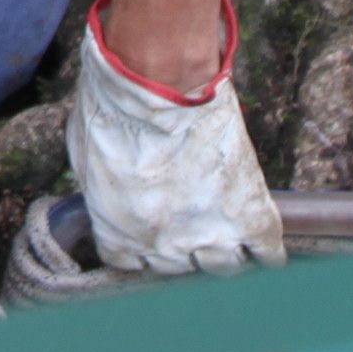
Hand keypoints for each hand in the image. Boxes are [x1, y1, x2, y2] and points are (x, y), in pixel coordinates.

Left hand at [66, 0, 285, 275]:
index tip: (148, 227)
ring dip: (224, 251)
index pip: (131, 265)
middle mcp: (163, 247)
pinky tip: (263, 244)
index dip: (141, 245)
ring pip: (224, 268)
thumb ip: (99, 182)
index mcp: (118, 234)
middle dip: (181, 245)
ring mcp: (208, 234)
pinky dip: (268, 254)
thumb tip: (108, 183)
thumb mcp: (84, 150)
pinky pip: (268, 255)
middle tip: (187, 217)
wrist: (158, 82)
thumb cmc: (112, 105)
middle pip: (178, 269)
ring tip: (223, 226)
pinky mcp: (249, 215)